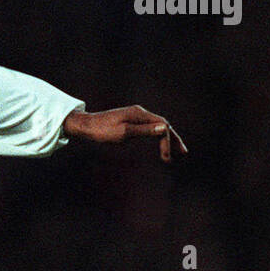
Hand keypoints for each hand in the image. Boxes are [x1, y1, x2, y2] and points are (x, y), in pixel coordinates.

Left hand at [63, 106, 187, 162]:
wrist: (86, 125)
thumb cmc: (102, 130)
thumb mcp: (123, 133)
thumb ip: (144, 131)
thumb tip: (164, 128)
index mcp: (140, 114)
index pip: (162, 126)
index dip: (167, 141)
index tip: (166, 158)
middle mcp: (140, 112)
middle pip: (162, 124)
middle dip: (173, 139)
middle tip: (183, 152)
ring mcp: (135, 116)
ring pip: (156, 126)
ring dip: (167, 137)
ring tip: (175, 150)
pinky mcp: (130, 120)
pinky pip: (148, 127)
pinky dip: (156, 135)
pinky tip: (159, 142)